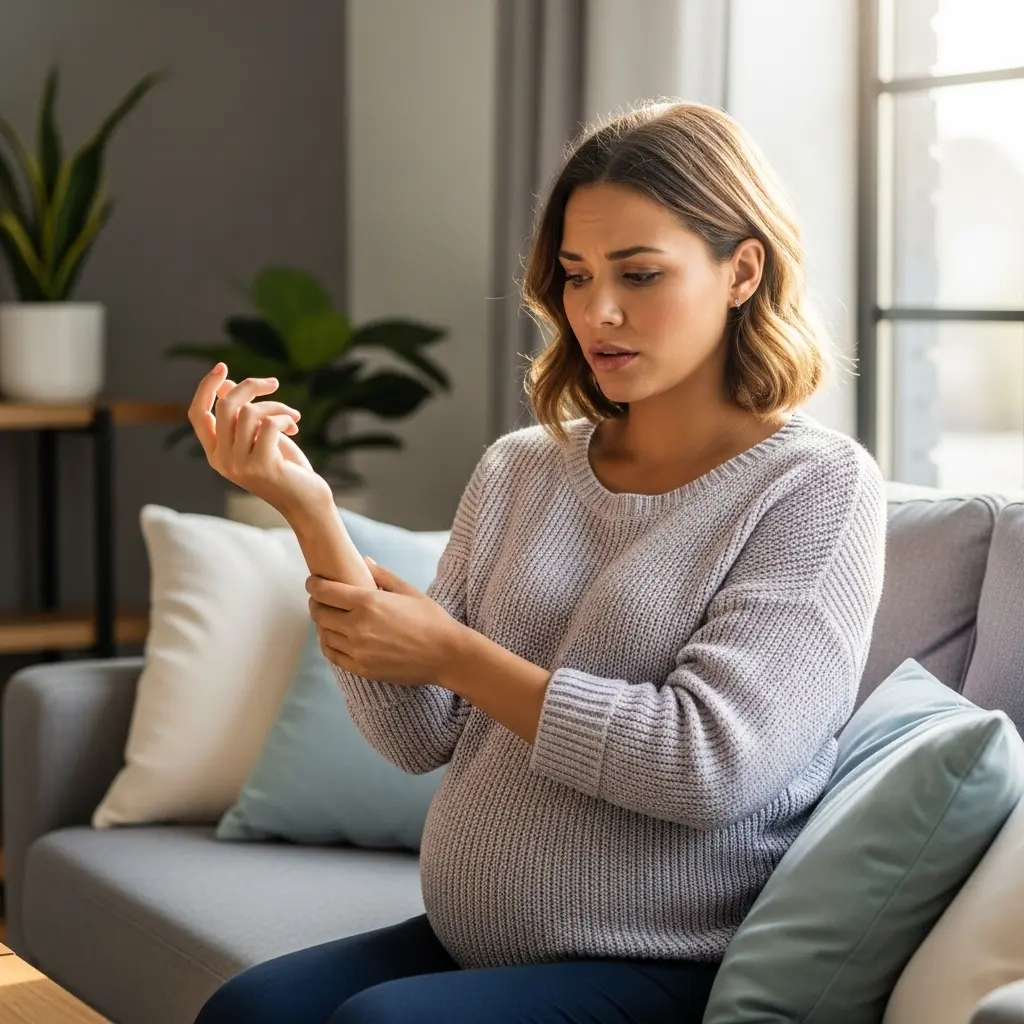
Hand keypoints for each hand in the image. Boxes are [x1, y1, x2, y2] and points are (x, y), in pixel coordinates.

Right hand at [188, 363, 333, 516]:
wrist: (306, 502)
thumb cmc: (285, 467)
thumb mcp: (260, 437)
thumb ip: (241, 414)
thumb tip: (225, 383)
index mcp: (215, 453)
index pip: (197, 414)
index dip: (206, 388)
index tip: (222, 367)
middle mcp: (222, 460)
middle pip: (225, 405)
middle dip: (251, 387)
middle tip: (273, 383)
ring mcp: (240, 464)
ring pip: (248, 412)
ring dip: (276, 406)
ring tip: (292, 417)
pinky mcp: (261, 466)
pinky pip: (269, 424)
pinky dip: (285, 418)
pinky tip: (295, 428)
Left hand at [307, 557, 458, 686]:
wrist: (446, 655)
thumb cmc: (431, 619)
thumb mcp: (408, 591)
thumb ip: (382, 574)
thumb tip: (363, 560)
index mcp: (368, 602)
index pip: (324, 591)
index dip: (314, 585)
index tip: (313, 582)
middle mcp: (358, 626)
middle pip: (318, 613)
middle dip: (315, 603)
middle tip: (320, 600)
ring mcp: (358, 650)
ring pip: (324, 635)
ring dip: (322, 625)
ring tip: (329, 619)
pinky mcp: (362, 668)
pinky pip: (333, 655)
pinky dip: (329, 645)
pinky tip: (335, 638)